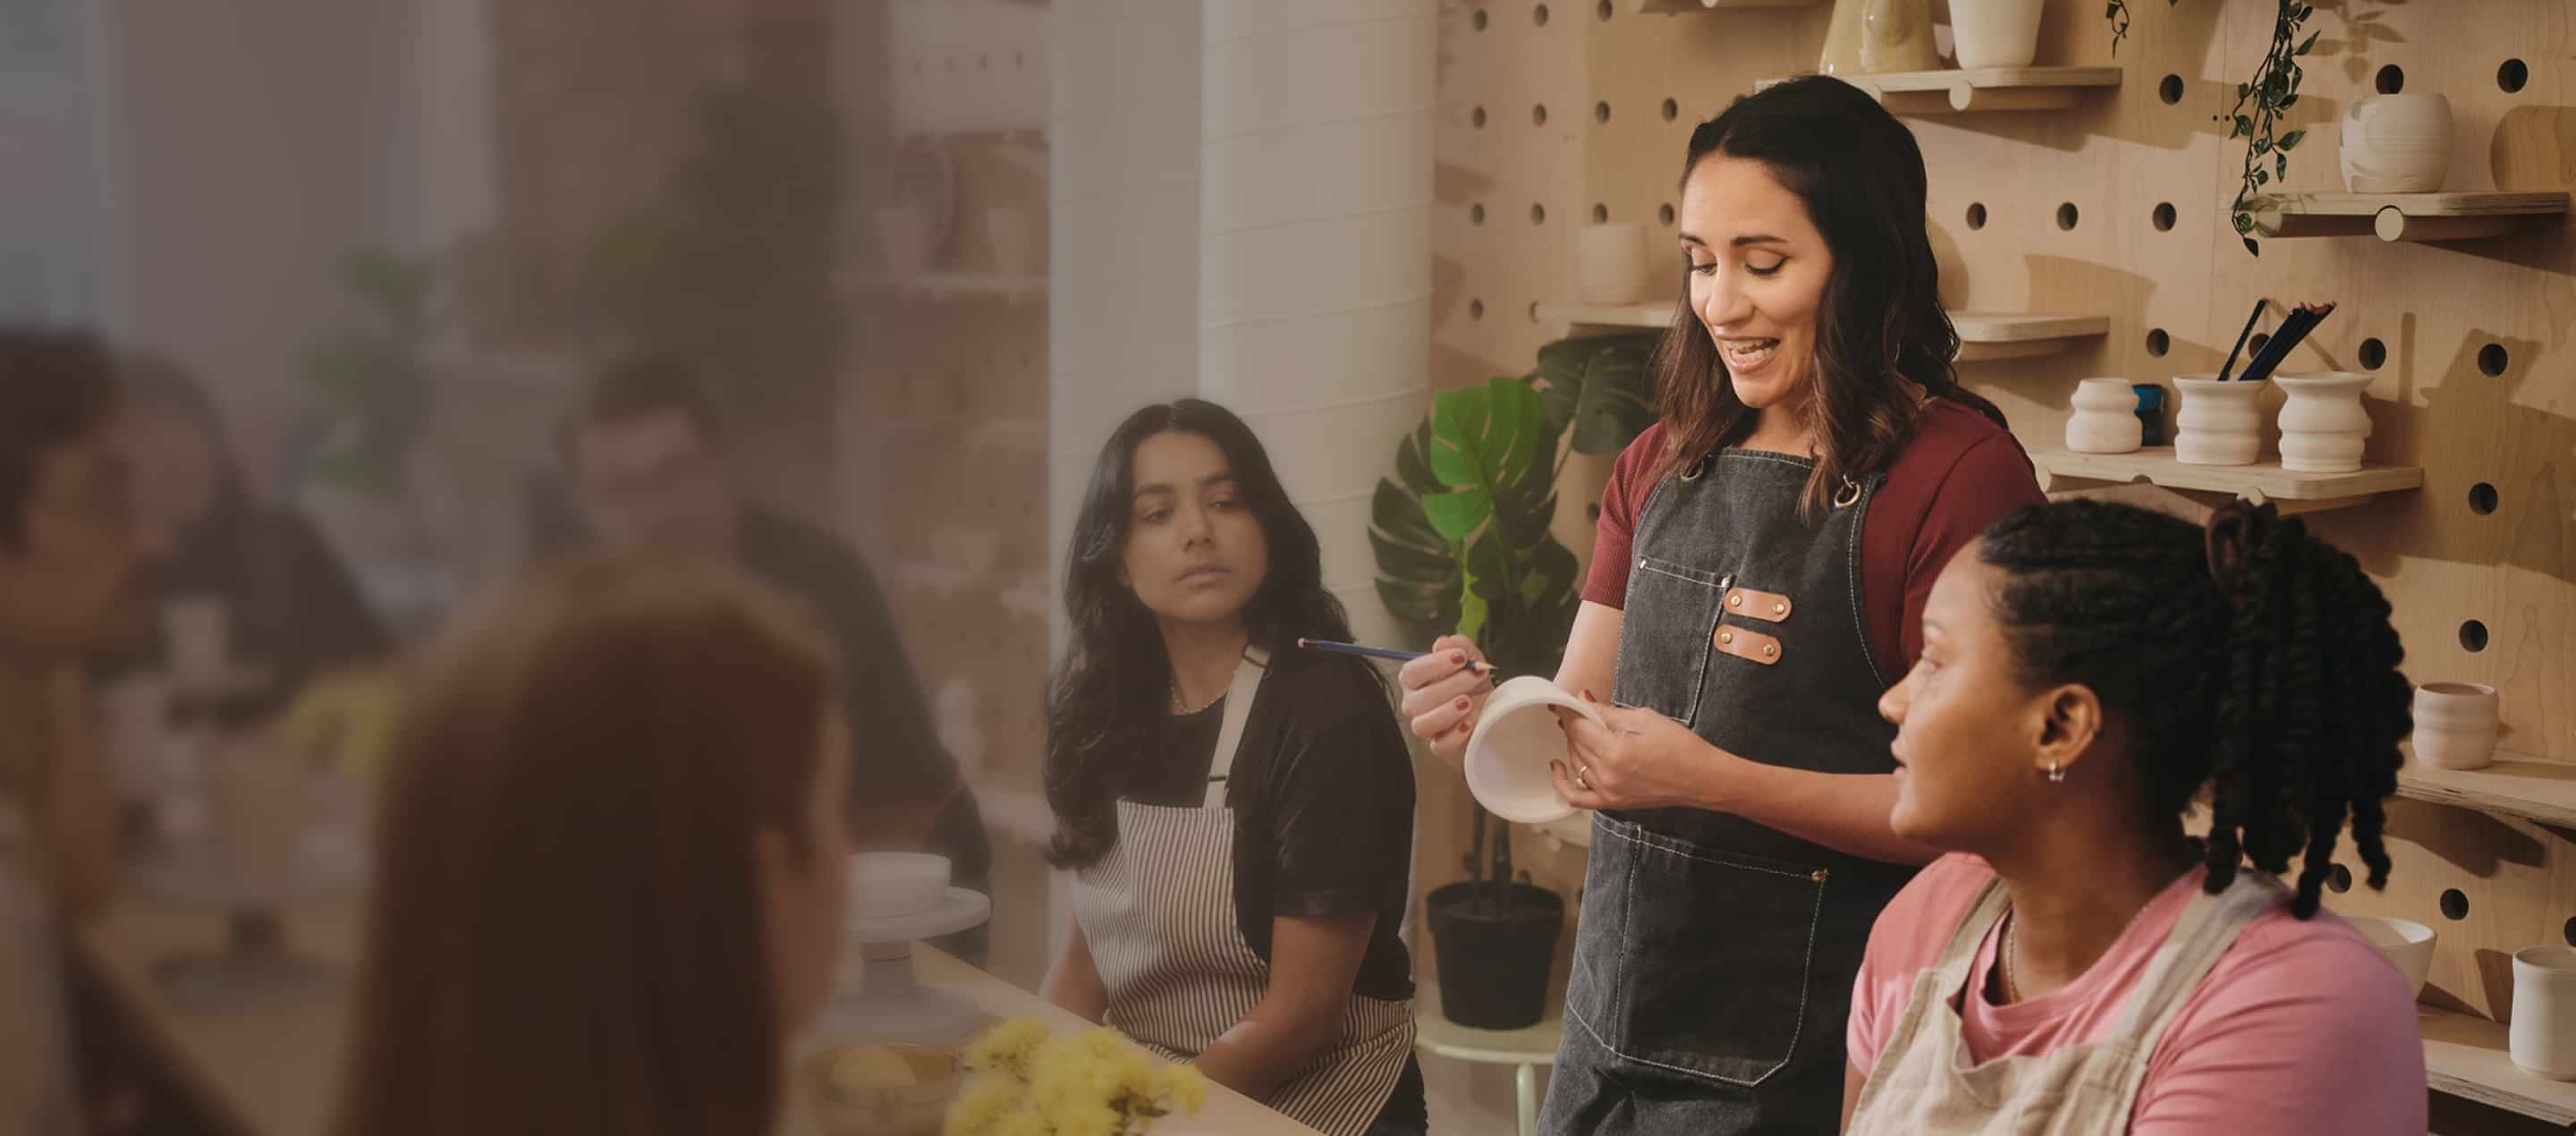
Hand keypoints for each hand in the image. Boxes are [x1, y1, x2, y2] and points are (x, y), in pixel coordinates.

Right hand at [1398, 635, 1490, 758]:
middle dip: (1448, 686)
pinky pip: (1438, 746)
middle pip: (1417, 700)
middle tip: (1473, 676)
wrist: (1492, 708)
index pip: (1411, 672)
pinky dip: (1454, 736)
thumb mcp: (1471, 658)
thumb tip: (1443, 643)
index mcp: (1416, 680)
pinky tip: (1469, 724)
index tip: (1460, 657)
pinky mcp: (1440, 746)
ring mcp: (1426, 727)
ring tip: (1468, 702)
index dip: (1433, 664)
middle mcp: (1415, 704)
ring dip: (1446, 712)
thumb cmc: (1474, 683)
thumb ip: (1458, 646)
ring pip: (1422, 725)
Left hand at [1549, 691, 1738, 811]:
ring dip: (1573, 746)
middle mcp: (1606, 774)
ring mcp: (1608, 791)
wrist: (1702, 779)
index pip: (1578, 725)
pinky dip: (1562, 783)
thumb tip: (1582, 699)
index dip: (1568, 710)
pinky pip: (1576, 797)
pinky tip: (1558, 767)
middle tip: (1576, 712)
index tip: (1561, 700)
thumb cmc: (1680, 746)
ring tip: (1581, 732)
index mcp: (1614, 750)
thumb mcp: (1644, 719)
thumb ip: (1609, 712)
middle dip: (1573, 725)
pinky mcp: (1612, 803)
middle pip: (1574, 744)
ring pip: (1575, 763)